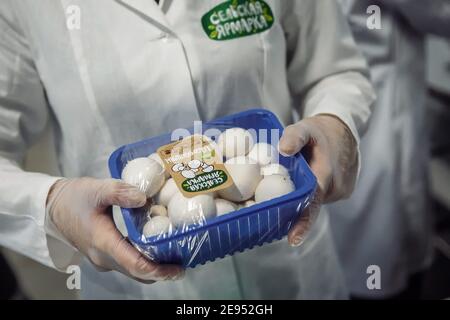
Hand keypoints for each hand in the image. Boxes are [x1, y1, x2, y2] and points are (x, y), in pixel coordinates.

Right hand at [46, 177, 183, 282]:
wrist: (53, 207)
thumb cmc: (74, 198)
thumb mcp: (96, 188)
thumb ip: (120, 192)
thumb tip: (144, 198)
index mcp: (104, 242)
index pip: (135, 264)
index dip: (159, 269)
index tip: (178, 269)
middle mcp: (104, 258)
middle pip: (138, 272)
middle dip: (162, 271)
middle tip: (184, 262)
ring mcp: (104, 259)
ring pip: (134, 270)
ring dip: (155, 267)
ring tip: (176, 255)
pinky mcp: (105, 256)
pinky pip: (128, 264)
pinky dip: (145, 261)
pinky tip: (158, 247)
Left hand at [278, 114, 357, 245]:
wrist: (344, 129)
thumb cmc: (320, 130)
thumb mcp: (305, 127)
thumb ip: (294, 136)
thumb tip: (282, 149)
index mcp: (326, 176)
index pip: (313, 204)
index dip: (303, 223)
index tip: (293, 239)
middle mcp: (336, 188)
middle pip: (310, 205)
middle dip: (294, 210)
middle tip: (273, 208)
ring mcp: (341, 191)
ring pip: (316, 201)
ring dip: (304, 197)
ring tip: (289, 186)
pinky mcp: (343, 191)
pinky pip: (322, 196)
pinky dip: (313, 193)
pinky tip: (304, 183)